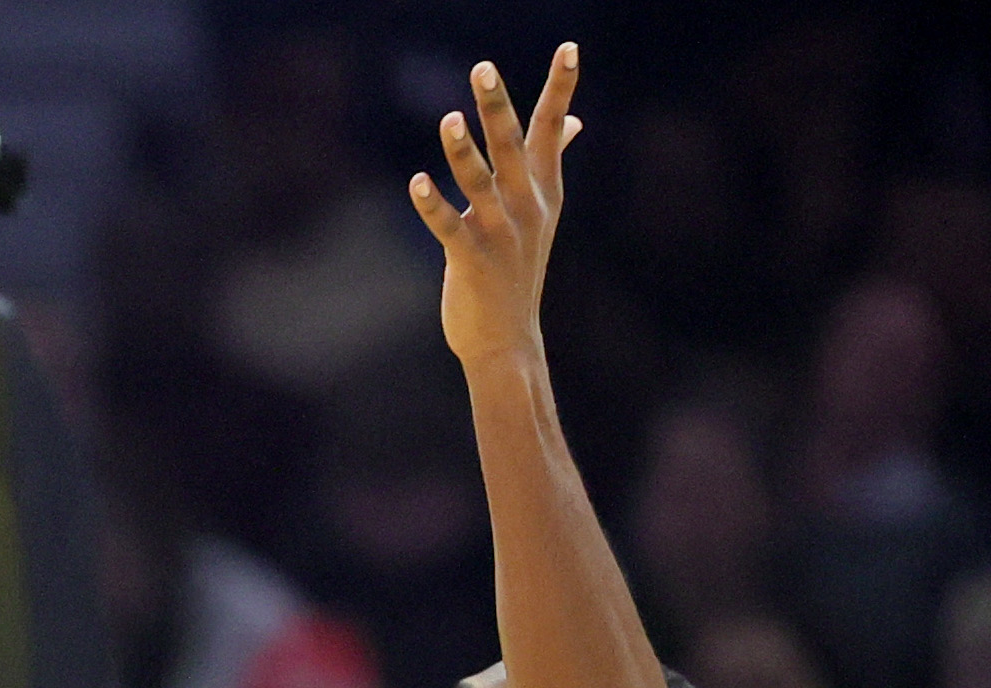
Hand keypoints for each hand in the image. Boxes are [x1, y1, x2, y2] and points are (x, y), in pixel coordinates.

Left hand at [409, 46, 583, 367]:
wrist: (507, 337)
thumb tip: (574, 121)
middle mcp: (526, 205)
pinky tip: (416, 182)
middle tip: (483, 67)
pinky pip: (448, 226)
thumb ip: (550, 160)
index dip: (560, 88)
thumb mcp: (541, 210)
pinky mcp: (471, 259)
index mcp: (542, 189)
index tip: (569, 48)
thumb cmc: (517, 268)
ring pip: (479, 182)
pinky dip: (432, 205)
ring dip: (463, 151)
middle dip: (497, 107)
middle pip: (511, 145)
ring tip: (450, 118)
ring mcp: (500, 233)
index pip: (551, 128)